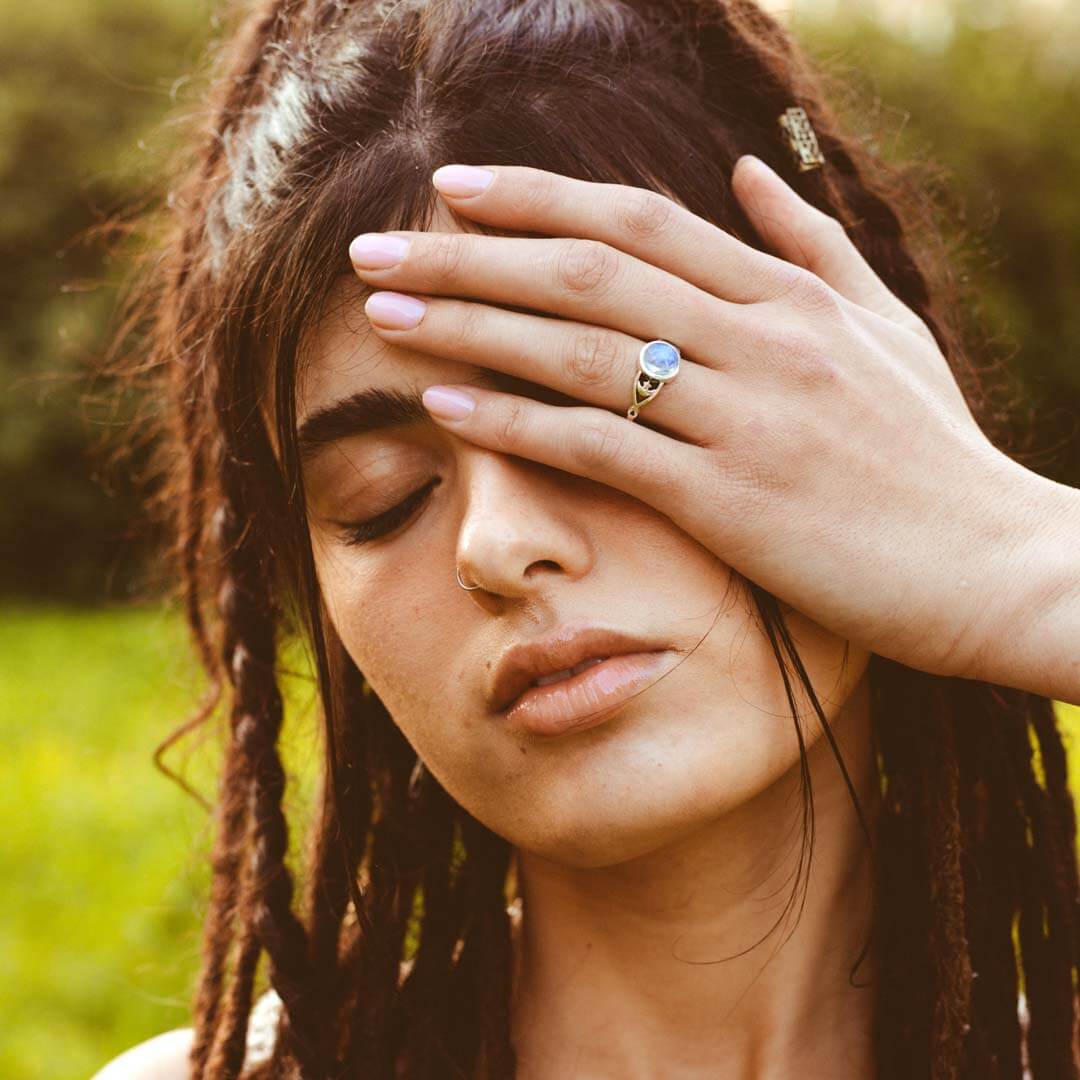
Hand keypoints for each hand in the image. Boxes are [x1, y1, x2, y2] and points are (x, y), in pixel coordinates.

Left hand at [347, 159, 1056, 686]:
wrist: (994, 564)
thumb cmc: (935, 454)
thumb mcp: (884, 328)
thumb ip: (810, 246)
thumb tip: (747, 169)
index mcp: (786, 297)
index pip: (637, 222)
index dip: (538, 198)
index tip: (457, 188)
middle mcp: (757, 341)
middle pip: (585, 271)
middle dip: (469, 251)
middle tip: (375, 246)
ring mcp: (741, 419)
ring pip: (578, 349)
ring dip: (470, 325)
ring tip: (384, 311)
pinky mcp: (729, 501)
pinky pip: (599, 446)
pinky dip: (514, 421)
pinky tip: (444, 405)